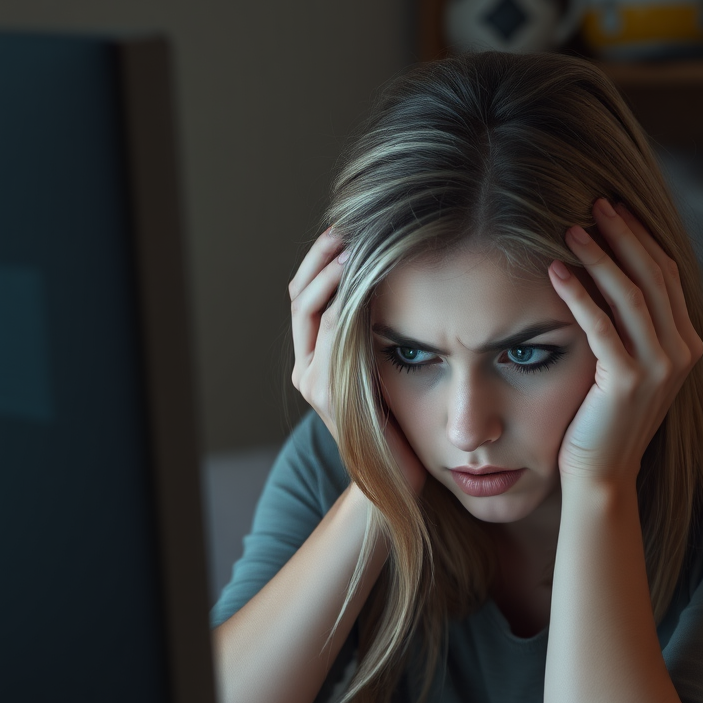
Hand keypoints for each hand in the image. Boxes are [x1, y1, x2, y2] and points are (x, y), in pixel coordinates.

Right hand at [289, 229, 426, 494]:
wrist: (397, 475)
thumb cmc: (401, 419)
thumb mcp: (387, 363)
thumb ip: (378, 330)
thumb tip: (394, 278)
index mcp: (316, 356)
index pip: (306, 294)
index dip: (320, 258)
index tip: (346, 228)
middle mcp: (306, 367)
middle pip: (300, 296)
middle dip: (322, 258)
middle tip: (347, 227)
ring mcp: (312, 381)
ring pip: (311, 313)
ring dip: (331, 277)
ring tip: (355, 247)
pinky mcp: (328, 395)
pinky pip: (330, 342)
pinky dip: (342, 310)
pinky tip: (361, 287)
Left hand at [548, 198, 702, 485]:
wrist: (601, 476)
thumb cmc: (603, 421)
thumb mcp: (626, 369)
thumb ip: (631, 330)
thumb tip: (609, 278)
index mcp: (684, 344)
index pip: (666, 275)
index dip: (641, 238)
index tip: (614, 210)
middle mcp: (680, 351)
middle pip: (653, 274)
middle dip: (623, 234)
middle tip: (595, 202)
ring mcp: (658, 367)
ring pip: (630, 293)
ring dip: (599, 256)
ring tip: (569, 229)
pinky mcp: (627, 380)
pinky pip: (601, 325)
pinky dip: (579, 294)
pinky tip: (556, 273)